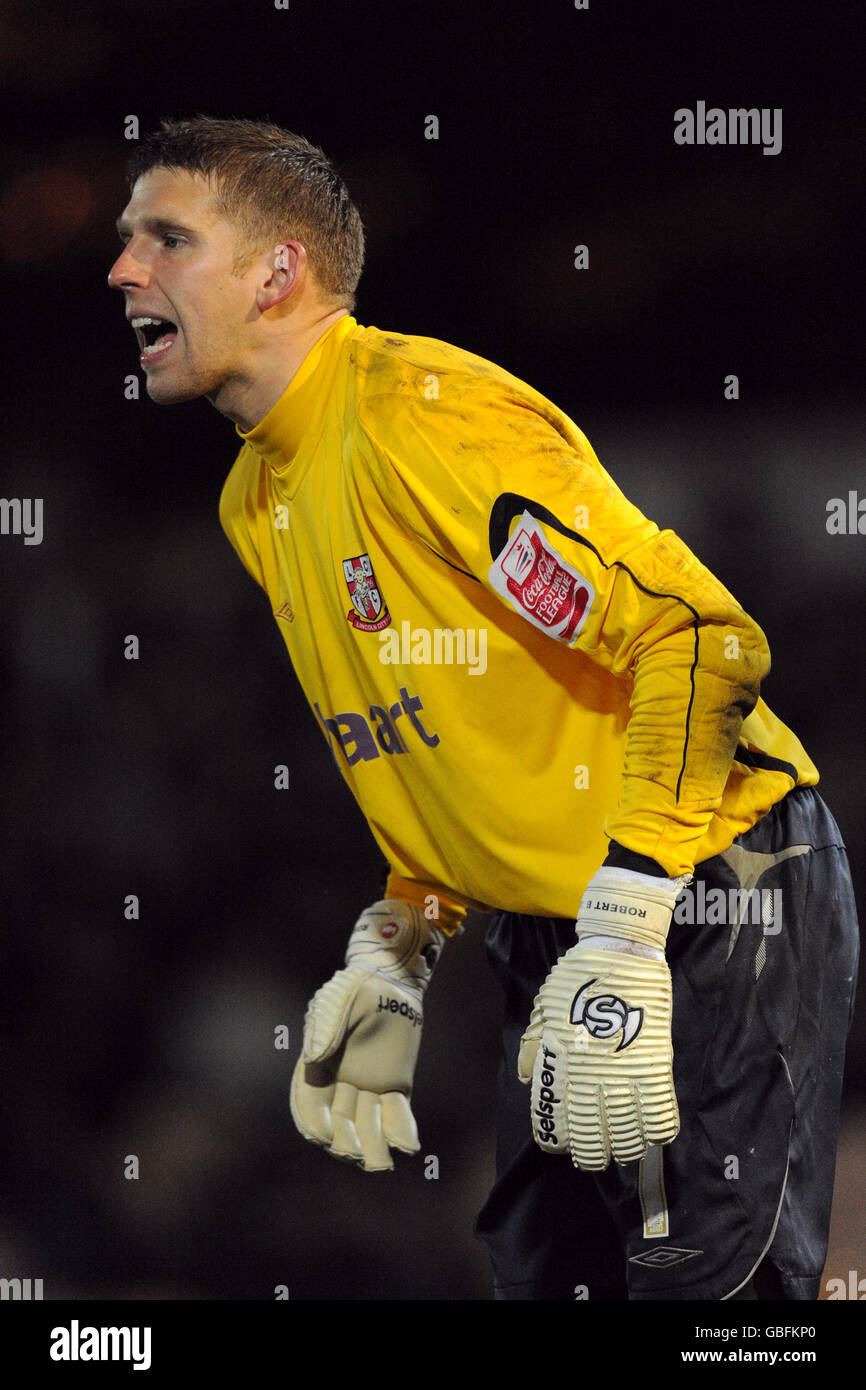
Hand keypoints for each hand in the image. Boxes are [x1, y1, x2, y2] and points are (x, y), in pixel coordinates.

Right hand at [290, 900, 443, 1170]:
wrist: (390, 980)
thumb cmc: (355, 987)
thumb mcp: (338, 1000)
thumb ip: (326, 1025)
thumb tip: (316, 1057)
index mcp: (317, 1067)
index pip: (310, 1104)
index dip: (315, 1123)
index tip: (327, 1136)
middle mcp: (340, 1084)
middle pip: (338, 1123)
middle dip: (346, 1142)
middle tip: (356, 1154)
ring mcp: (368, 1088)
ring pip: (367, 1126)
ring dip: (373, 1146)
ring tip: (382, 1164)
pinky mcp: (396, 1086)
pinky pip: (397, 1113)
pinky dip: (401, 1130)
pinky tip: (409, 1144)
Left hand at [518, 867, 686, 1169]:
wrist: (619, 951)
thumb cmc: (577, 976)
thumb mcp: (544, 1007)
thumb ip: (533, 1045)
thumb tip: (526, 1077)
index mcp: (558, 1064)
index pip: (553, 1123)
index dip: (556, 1142)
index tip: (561, 1144)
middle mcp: (590, 1078)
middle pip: (590, 1140)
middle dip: (590, 1156)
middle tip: (594, 1156)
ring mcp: (625, 1075)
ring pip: (626, 1136)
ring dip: (625, 1149)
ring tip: (623, 1148)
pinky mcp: (655, 1067)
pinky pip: (661, 1116)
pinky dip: (658, 1132)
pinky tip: (653, 1134)